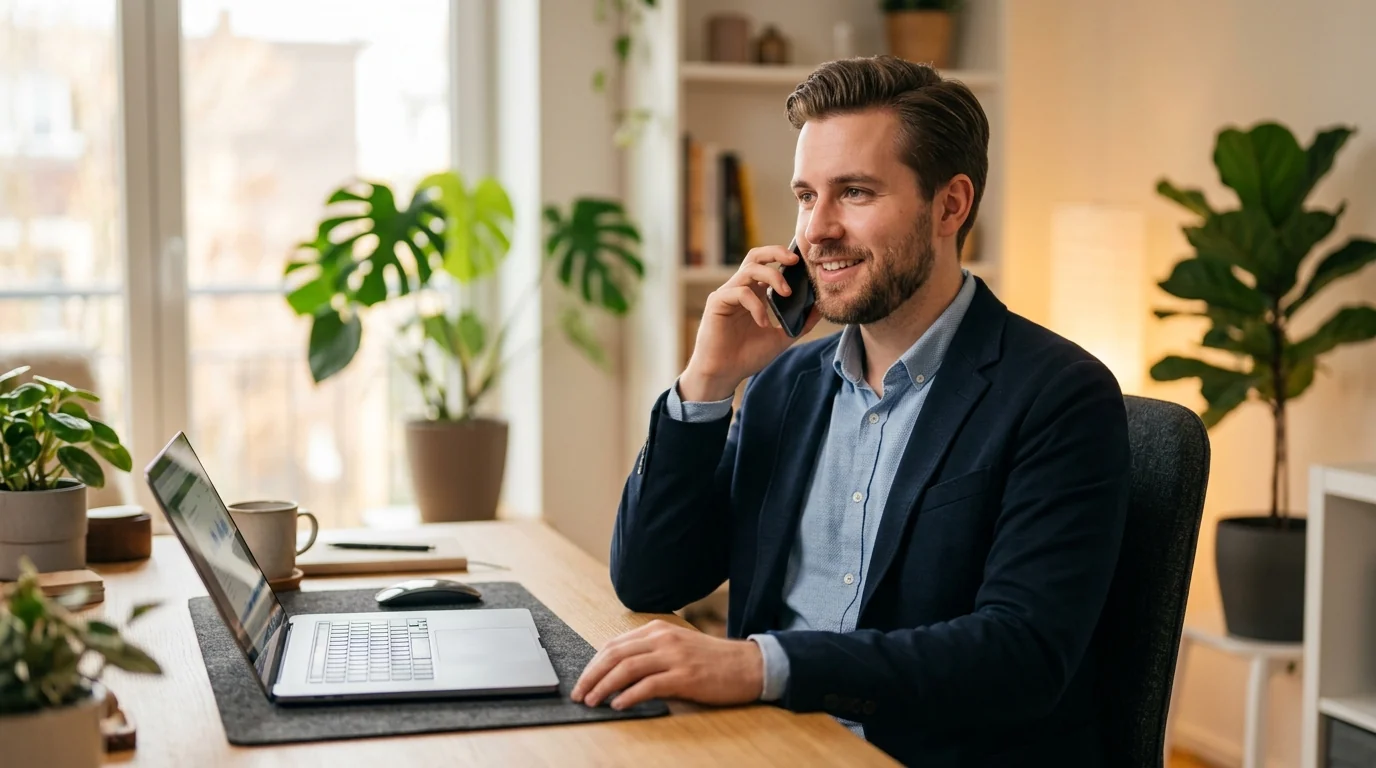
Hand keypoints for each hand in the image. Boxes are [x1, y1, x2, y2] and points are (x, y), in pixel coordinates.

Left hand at [571, 619, 763, 709]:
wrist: (749, 665)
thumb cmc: (712, 661)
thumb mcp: (678, 646)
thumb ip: (650, 652)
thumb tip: (616, 670)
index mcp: (658, 630)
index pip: (615, 644)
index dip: (594, 663)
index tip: (582, 680)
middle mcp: (664, 639)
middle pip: (615, 654)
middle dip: (591, 675)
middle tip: (579, 693)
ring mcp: (675, 657)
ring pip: (627, 668)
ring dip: (604, 686)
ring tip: (592, 701)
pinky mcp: (686, 677)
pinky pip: (649, 685)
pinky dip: (629, 695)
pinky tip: (618, 705)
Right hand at [679, 244, 821, 401]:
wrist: (724, 374)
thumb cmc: (747, 356)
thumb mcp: (782, 337)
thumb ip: (801, 322)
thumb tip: (821, 307)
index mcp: (755, 293)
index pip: (768, 265)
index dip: (785, 258)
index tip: (805, 264)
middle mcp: (741, 289)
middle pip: (756, 256)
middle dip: (776, 252)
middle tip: (795, 260)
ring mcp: (728, 294)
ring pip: (750, 269)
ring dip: (772, 276)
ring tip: (786, 294)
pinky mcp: (717, 302)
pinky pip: (740, 292)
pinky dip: (756, 306)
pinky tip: (763, 323)